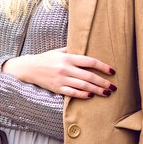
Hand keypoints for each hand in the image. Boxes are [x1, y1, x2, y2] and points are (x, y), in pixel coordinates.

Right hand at [2, 47, 116, 98]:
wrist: (29, 68)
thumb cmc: (46, 58)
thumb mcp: (59, 51)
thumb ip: (72, 50)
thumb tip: (86, 48)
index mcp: (68, 58)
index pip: (89, 61)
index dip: (102, 66)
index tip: (112, 71)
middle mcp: (66, 68)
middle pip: (89, 76)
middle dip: (103, 82)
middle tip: (113, 87)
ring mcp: (61, 79)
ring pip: (83, 86)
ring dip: (96, 90)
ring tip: (106, 93)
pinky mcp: (57, 88)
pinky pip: (72, 93)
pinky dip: (82, 94)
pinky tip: (90, 95)